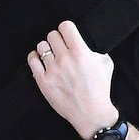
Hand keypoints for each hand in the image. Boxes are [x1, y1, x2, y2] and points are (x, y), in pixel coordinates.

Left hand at [27, 20, 116, 137]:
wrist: (91, 113)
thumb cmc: (99, 89)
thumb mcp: (106, 64)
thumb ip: (95, 50)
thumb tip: (85, 42)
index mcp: (81, 53)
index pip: (66, 26)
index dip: (67, 28)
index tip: (68, 34)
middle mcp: (65, 59)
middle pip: (52, 35)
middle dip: (57, 39)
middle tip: (61, 46)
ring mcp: (52, 70)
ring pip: (41, 46)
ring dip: (47, 48)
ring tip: (52, 55)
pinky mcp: (43, 80)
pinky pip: (32, 60)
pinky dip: (35, 57)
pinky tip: (41, 60)